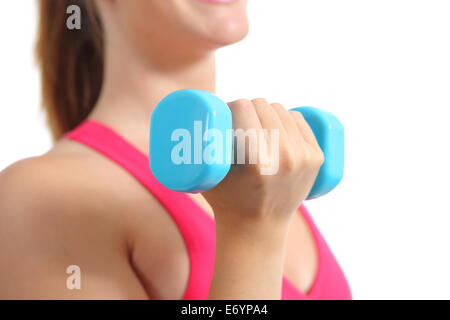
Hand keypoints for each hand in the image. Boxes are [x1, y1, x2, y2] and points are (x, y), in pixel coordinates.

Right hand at [204, 98, 323, 227]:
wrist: (258, 229)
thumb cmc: (225, 200)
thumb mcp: (207, 176)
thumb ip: (196, 149)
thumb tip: (190, 112)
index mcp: (258, 161)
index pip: (244, 107)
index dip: (232, 105)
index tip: (225, 113)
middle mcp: (286, 157)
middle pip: (264, 106)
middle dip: (248, 107)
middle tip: (238, 120)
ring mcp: (304, 157)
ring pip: (282, 110)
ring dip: (267, 110)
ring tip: (255, 123)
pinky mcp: (316, 158)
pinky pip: (300, 120)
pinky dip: (287, 117)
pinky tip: (277, 123)